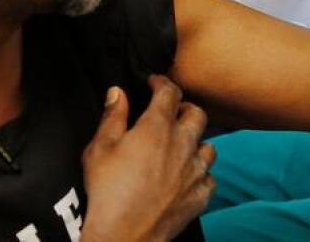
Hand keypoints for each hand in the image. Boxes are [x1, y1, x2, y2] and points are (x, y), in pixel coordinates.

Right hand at [81, 75, 216, 241]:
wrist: (125, 234)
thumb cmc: (108, 192)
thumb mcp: (100, 149)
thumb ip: (112, 117)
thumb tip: (117, 92)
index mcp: (157, 128)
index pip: (170, 92)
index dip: (163, 82)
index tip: (155, 83)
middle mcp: (183, 144)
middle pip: (197, 114)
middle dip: (184, 108)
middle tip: (171, 112)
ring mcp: (195, 171)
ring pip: (209, 145)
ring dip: (197, 141)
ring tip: (182, 144)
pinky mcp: (200, 195)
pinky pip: (210, 177)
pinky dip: (201, 173)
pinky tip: (188, 175)